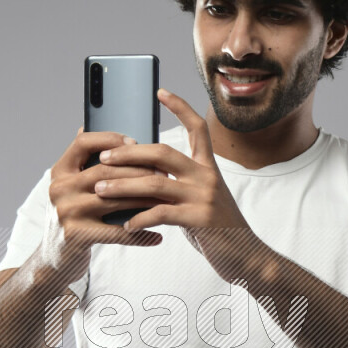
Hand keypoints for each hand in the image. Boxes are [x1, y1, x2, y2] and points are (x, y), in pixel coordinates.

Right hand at [37, 129, 163, 285]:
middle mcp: (60, 189)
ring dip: (144, 200)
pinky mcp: (76, 236)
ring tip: (166, 200)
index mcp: (60, 171)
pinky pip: (116, 233)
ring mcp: (67, 212)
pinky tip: (157, 237)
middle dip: (138, 171)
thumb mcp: (73, 189)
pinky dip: (140, 235)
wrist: (56, 257)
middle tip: (163, 175)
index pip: (83, 143)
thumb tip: (122, 142)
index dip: (110, 139)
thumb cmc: (74, 217)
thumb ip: (89, 166)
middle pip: (105, 171)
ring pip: (114, 200)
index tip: (135, 143)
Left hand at [93, 89, 260, 280]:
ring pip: (155, 183)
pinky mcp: (199, 219)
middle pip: (162, 152)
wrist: (247, 256)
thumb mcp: (203, 200)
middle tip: (103, 157)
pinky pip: (160, 214)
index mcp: (209, 168)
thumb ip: (181, 186)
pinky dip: (139, 219)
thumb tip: (147, 177)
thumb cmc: (220, 230)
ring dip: (123, 186)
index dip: (180, 107)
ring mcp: (204, 197)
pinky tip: (126, 225)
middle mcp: (207, 177)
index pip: (197, 128)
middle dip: (128, 153)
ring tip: (100, 191)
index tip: (160, 92)